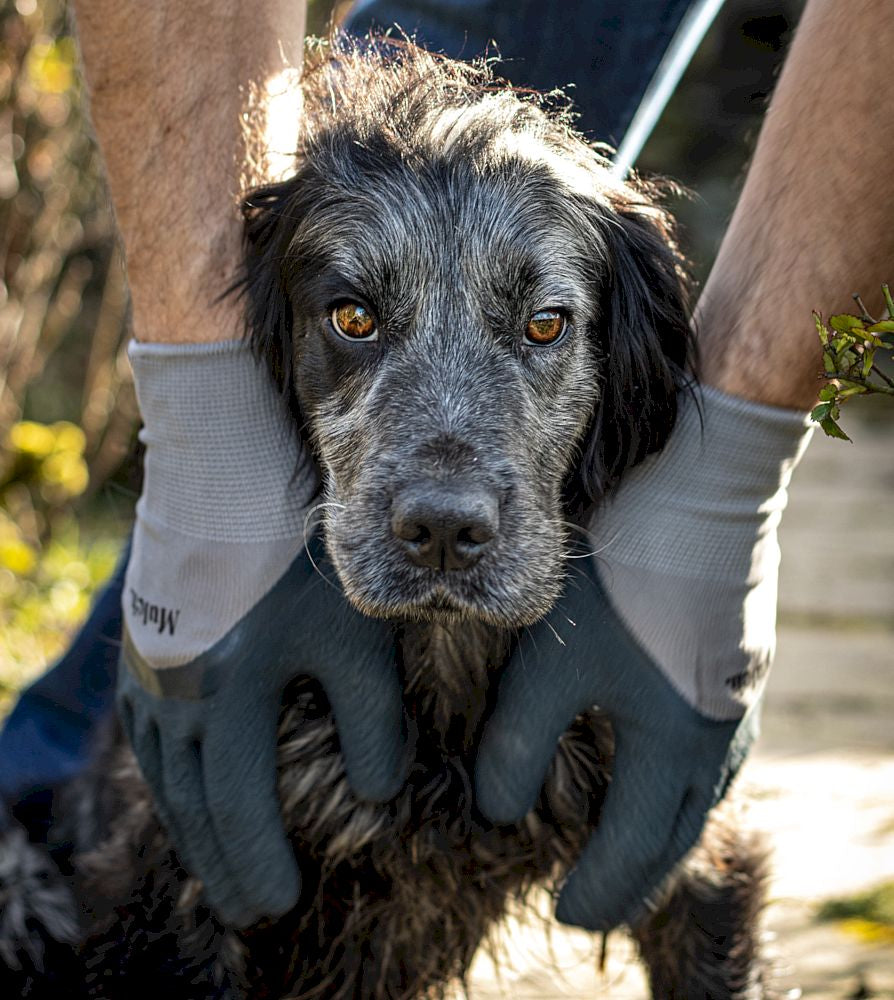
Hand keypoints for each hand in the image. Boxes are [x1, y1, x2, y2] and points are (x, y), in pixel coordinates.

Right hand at [118, 533, 403, 927]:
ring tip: (213, 865)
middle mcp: (175, 697)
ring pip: (164, 774)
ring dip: (190, 827)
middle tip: (243, 911)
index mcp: (227, 699)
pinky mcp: (145, 646)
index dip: (259, 863)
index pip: (239, 809)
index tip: (281, 904)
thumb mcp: (354, 639)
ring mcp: (151, 671)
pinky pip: (145, 732)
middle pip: (193, 804)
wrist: (232, 478)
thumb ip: (372, 722)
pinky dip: (168, 774)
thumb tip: (378, 792)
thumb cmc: (304, 557)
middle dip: (220, 864)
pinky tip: (182, 782)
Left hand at [475, 386, 811, 930]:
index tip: (565, 916)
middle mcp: (718, 737)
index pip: (637, 851)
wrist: (701, 488)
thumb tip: (495, 811)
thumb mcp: (551, 662)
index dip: (599, 889)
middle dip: (638, 876)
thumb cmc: (619, 575)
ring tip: (627, 841)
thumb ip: (516, 742)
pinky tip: (655, 761)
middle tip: (599, 900)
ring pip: (702, 793)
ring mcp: (736, 699)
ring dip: (663, 828)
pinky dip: (680, 780)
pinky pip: (714, 750)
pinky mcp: (736, 662)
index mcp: (675, 749)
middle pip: (681, 834)